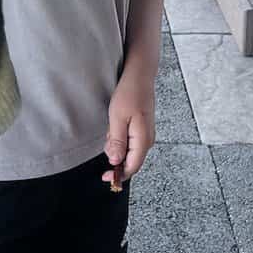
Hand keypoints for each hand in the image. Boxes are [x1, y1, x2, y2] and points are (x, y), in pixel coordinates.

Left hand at [102, 65, 155, 186]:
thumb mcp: (118, 117)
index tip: (105, 177)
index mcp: (143, 139)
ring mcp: (146, 134)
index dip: (119, 175)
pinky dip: (119, 139)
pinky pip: (130, 141)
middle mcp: (147, 139)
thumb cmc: (130, 93)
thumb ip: (117, 141)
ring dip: (116, 147)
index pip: (132, 167)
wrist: (139, 75)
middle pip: (131, 161)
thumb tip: (115, 161)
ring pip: (129, 151)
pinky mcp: (142, 128)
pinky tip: (114, 126)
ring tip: (111, 128)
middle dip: (116, 159)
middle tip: (105, 144)